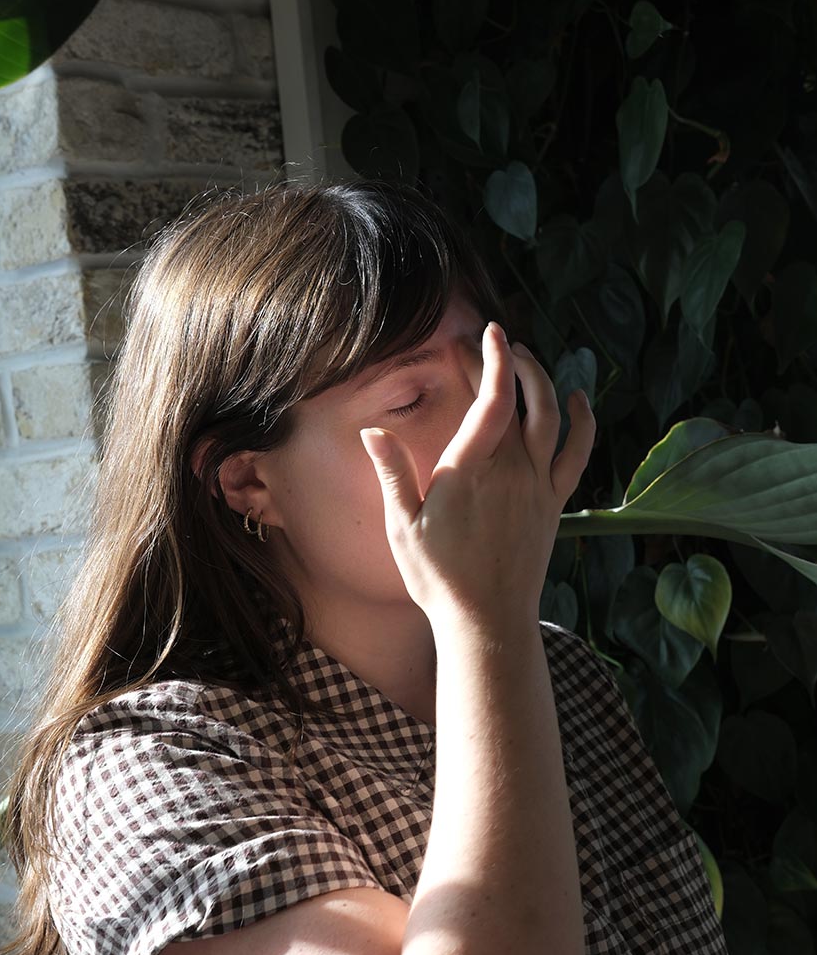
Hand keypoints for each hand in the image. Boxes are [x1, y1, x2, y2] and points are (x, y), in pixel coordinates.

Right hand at [360, 322, 595, 627]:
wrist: (487, 622)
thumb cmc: (439, 578)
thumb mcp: (402, 527)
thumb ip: (392, 474)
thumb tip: (372, 431)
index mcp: (470, 471)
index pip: (491, 400)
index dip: (493, 360)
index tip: (488, 332)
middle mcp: (511, 472)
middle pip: (524, 400)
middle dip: (514, 361)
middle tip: (497, 342)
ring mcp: (538, 487)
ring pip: (552, 419)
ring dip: (544, 382)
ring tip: (527, 359)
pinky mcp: (553, 504)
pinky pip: (577, 454)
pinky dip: (582, 424)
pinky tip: (578, 401)